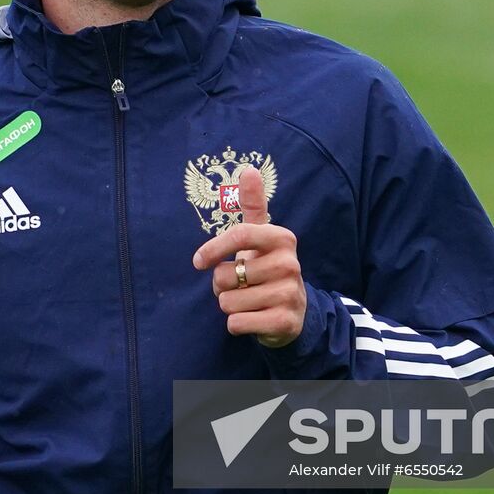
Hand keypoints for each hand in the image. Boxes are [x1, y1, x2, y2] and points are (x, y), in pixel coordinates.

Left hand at [192, 164, 306, 347]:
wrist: (294, 311)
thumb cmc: (267, 267)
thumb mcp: (262, 237)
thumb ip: (253, 204)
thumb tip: (249, 169)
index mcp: (282, 239)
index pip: (239, 235)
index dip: (213, 249)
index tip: (198, 261)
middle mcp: (289, 264)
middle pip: (225, 275)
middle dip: (222, 285)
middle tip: (240, 284)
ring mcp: (288, 294)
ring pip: (227, 302)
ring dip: (229, 304)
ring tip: (248, 300)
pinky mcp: (284, 322)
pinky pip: (236, 323)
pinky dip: (236, 324)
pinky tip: (253, 317)